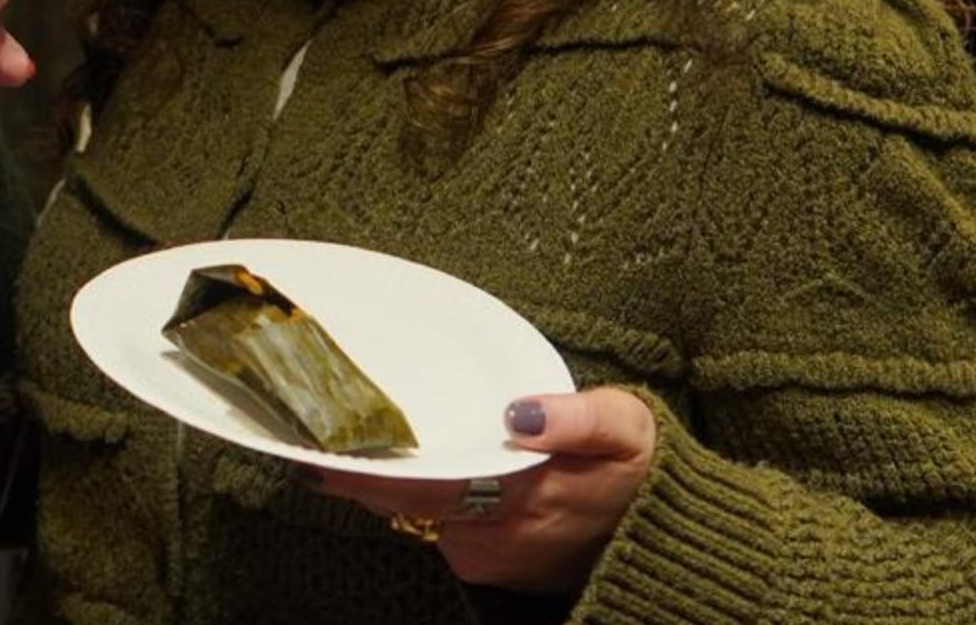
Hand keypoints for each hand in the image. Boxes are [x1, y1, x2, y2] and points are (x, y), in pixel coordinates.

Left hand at [308, 389, 656, 592]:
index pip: (423, 487)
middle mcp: (493, 537)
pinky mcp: (487, 562)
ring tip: (345, 435)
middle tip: (310, 428)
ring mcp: (487, 556)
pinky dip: (415, 495)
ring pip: (415, 514)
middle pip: (405, 503)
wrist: (665, 535)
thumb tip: (519, 413)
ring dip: (384, 481)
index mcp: (520, 499)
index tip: (313, 454)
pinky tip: (399, 462)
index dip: (365, 474)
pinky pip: (434, 525)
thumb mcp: (626, 427)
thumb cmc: (639, 468)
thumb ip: (576, 419)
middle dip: (358, 471)